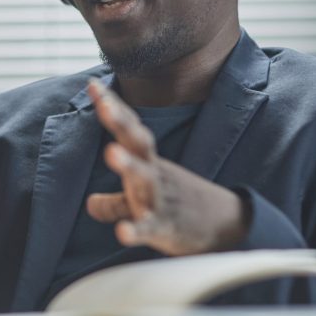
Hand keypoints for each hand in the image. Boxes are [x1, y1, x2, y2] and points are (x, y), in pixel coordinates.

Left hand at [85, 79, 249, 255]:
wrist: (225, 228)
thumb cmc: (177, 207)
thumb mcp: (143, 200)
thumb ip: (115, 201)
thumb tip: (90, 203)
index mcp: (148, 161)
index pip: (129, 129)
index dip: (112, 107)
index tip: (92, 83)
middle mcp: (155, 174)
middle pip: (138, 144)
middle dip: (122, 124)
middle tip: (105, 106)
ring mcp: (161, 199)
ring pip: (145, 179)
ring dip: (128, 165)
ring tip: (111, 152)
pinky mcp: (167, 227)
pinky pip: (150, 227)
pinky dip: (136, 230)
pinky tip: (122, 232)